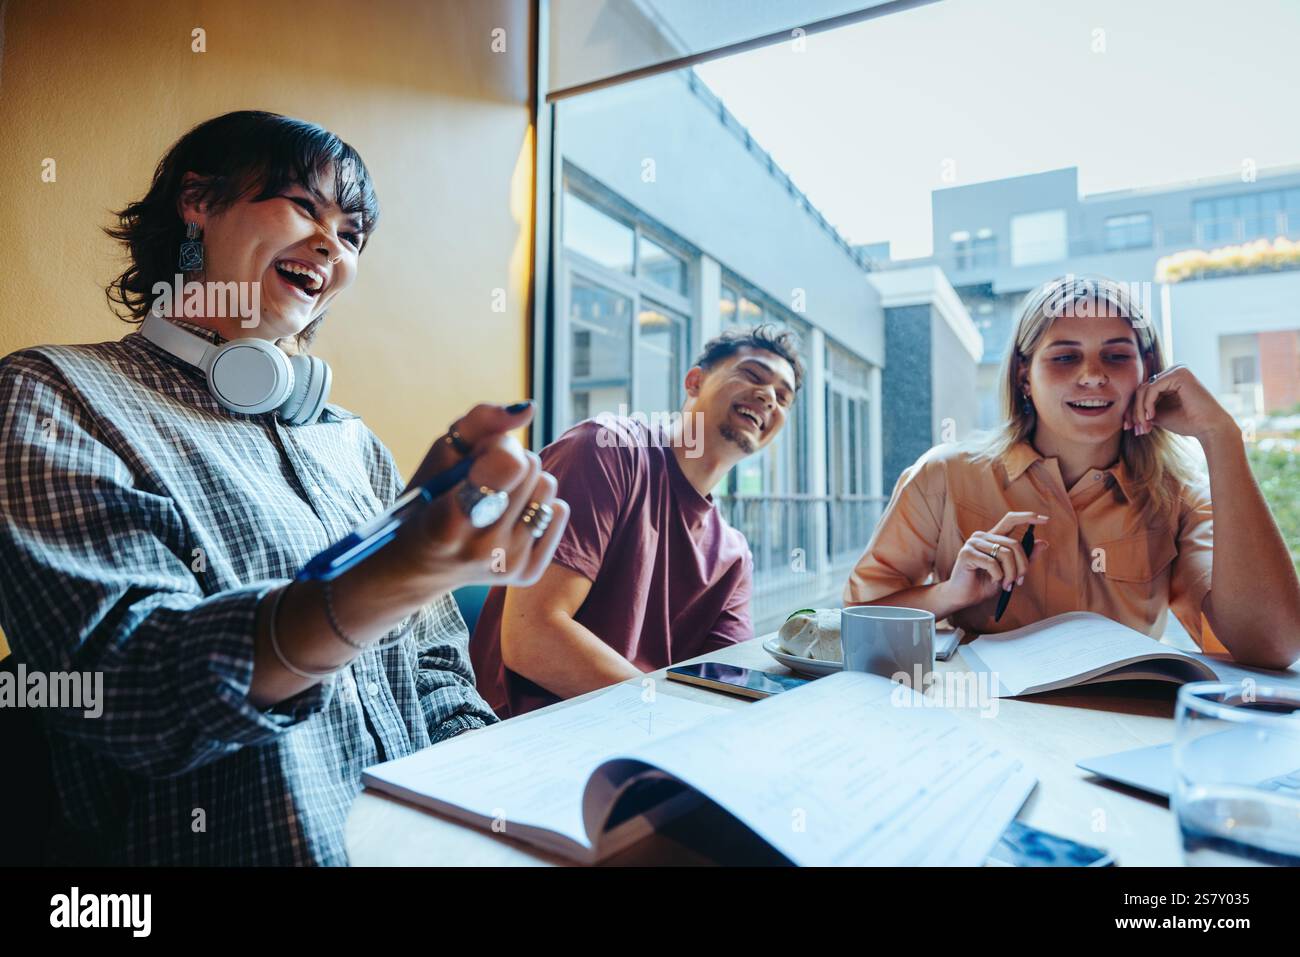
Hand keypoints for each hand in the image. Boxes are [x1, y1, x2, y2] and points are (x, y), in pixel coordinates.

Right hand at [392, 403, 569, 590]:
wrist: (421, 565)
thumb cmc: (428, 498)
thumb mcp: (440, 454)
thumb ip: (480, 422)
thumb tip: (528, 409)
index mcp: (449, 520)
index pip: (509, 465)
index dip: (496, 447)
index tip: (475, 457)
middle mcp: (482, 549)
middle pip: (531, 467)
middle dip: (508, 460)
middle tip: (478, 479)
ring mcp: (508, 564)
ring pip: (548, 485)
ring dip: (525, 482)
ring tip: (494, 497)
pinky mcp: (528, 573)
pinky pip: (559, 510)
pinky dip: (538, 504)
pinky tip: (510, 517)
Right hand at [944, 511, 1050, 610]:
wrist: (964, 597)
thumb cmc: (985, 583)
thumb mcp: (1009, 571)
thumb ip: (1024, 558)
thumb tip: (1044, 543)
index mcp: (992, 537)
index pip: (1011, 519)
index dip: (1027, 517)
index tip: (1045, 520)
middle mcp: (982, 536)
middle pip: (1014, 544)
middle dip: (1022, 565)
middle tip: (1019, 582)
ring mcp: (973, 543)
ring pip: (1005, 554)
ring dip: (1010, 574)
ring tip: (1006, 585)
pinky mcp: (966, 554)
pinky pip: (992, 563)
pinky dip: (998, 576)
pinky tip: (994, 581)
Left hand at [1124, 365, 1236, 442]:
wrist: (1209, 429)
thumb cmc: (1188, 423)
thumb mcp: (1158, 414)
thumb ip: (1144, 408)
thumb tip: (1124, 411)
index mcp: (1170, 379)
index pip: (1142, 391)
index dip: (1132, 409)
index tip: (1128, 427)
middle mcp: (1174, 371)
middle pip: (1141, 389)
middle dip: (1134, 411)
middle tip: (1134, 429)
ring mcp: (1177, 370)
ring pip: (1144, 389)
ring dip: (1139, 410)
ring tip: (1144, 426)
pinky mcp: (1179, 374)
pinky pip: (1152, 388)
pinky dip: (1147, 404)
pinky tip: (1151, 416)